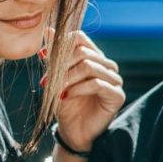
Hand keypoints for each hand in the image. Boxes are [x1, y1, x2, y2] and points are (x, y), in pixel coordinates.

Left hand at [51, 28, 124, 151]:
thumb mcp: (56, 78)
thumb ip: (54, 56)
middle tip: (47, 82)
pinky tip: (66, 97)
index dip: (61, 45)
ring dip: (68, 78)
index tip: (45, 59)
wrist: (73, 132)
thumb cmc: (66, 104)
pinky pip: (96, 84)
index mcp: (93, 57)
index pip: (80, 38)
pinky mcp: (117, 95)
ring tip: (56, 91)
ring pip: (89, 66)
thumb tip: (47, 30)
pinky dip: (78, 89)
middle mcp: (106, 65)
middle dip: (61, 66)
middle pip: (83, 52)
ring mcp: (114, 79)